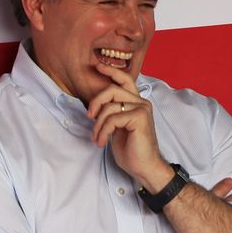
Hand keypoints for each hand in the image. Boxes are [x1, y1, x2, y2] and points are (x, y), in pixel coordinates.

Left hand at [85, 63, 169, 191]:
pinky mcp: (140, 118)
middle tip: (88, 117)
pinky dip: (103, 131)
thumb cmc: (130, 149)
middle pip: (112, 89)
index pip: (124, 80)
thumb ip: (111, 113)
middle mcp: (141, 102)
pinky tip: (102, 142)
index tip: (97, 66)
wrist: (143, 166)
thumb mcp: (116, 127)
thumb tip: (95, 106)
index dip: (111, 71)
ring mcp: (142, 108)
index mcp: (136, 102)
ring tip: (97, 138)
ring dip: (97, 125)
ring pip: (110, 106)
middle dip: (96, 102)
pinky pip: (113, 119)